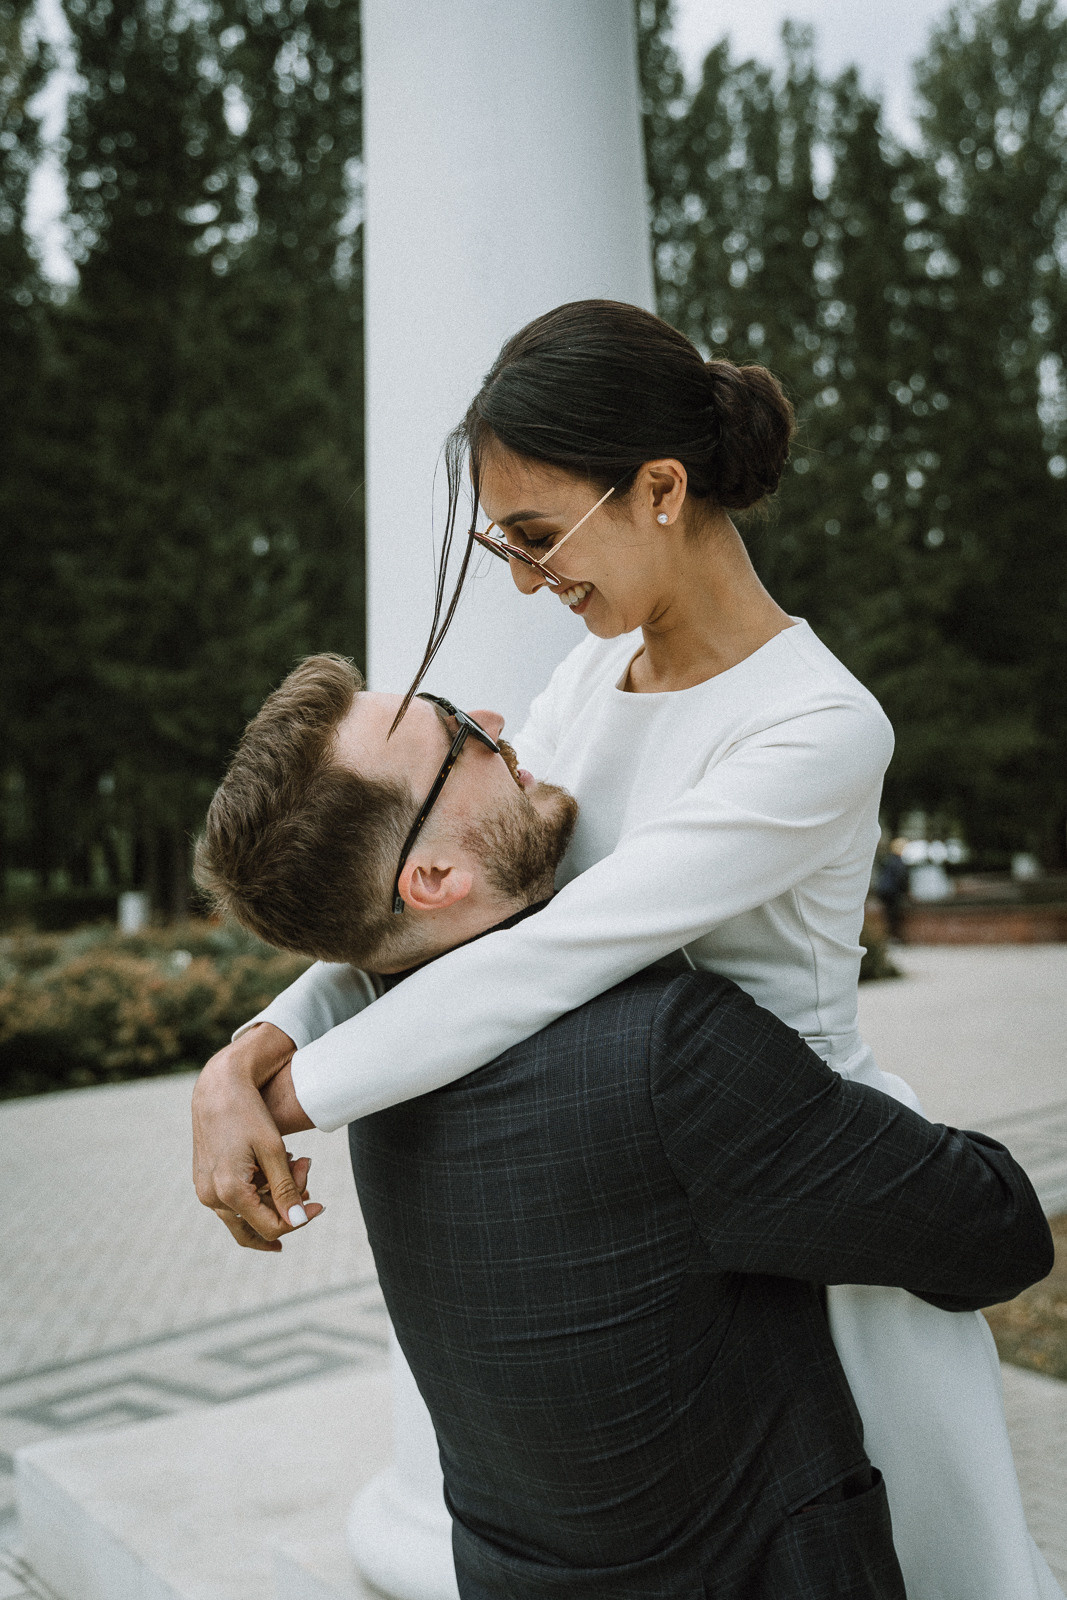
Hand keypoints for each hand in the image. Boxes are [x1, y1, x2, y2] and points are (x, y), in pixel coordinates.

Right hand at [192, 1024, 320, 1250]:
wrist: (217, 1088)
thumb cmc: (248, 1114)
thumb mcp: (273, 1150)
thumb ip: (285, 1189)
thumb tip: (298, 1221)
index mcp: (229, 1191)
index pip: (270, 1226)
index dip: (300, 1219)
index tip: (320, 1205)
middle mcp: (211, 1197)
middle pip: (258, 1225)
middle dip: (286, 1206)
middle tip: (304, 1174)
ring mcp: (205, 1190)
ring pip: (247, 1212)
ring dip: (273, 1196)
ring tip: (295, 1163)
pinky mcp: (205, 1181)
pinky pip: (235, 1198)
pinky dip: (258, 1188)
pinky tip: (274, 1165)